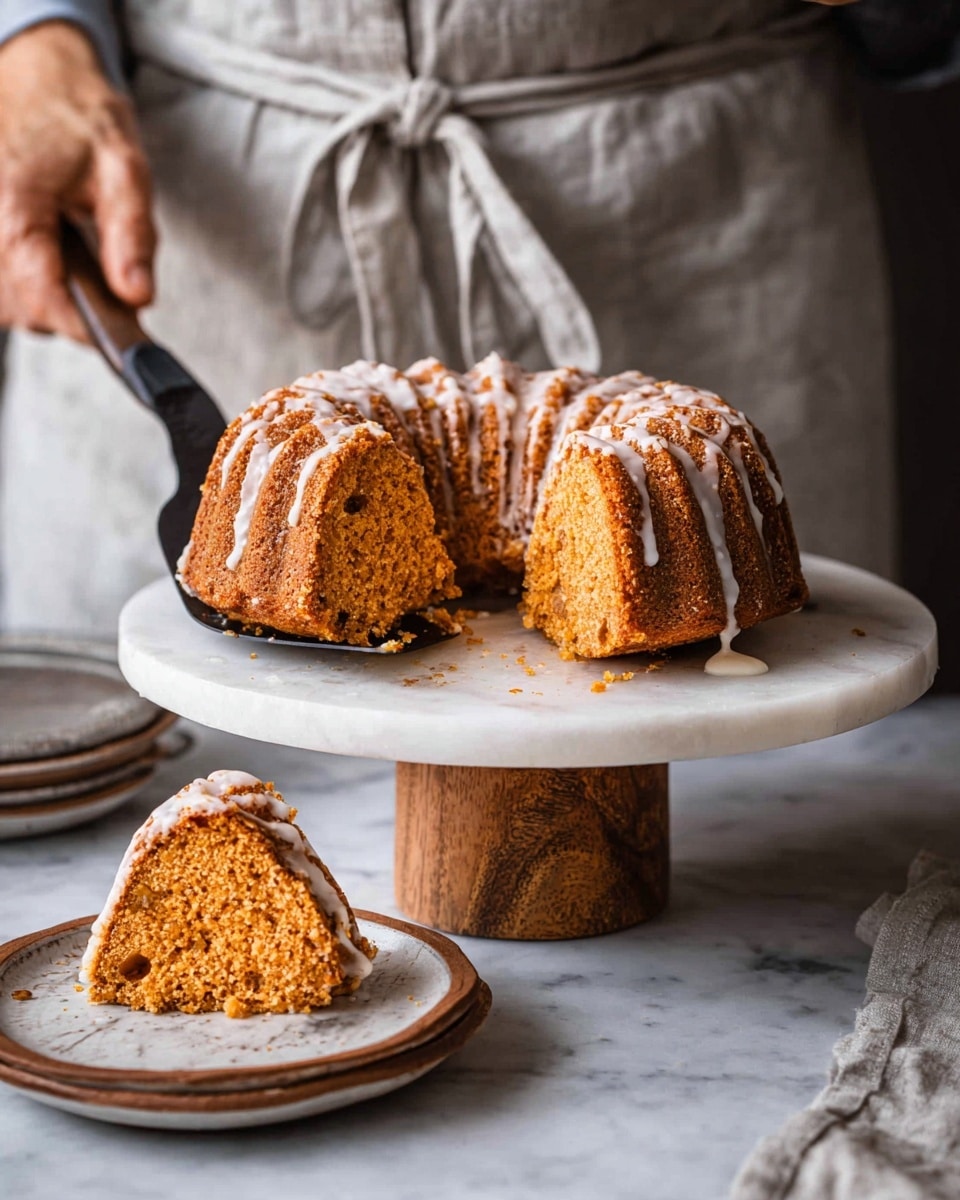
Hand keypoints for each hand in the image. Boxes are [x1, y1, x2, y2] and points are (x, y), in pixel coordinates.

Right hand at [0, 21, 155, 339]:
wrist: (32, 77)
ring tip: (70, 262)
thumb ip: (132, 234)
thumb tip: (137, 297)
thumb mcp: (123, 166)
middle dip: (70, 310)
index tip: (118, 327)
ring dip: (44, 302)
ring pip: (6, 307)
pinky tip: (46, 262)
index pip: (42, 299)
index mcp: (14, 206)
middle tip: (102, 279)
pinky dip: (26, 288)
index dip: (84, 325)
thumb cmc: (76, 116)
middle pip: (23, 310)